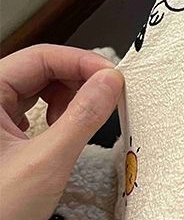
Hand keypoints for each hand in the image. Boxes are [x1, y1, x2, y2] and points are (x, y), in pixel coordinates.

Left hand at [0, 45, 123, 219]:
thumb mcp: (47, 162)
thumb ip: (82, 117)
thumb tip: (112, 81)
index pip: (41, 56)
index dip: (83, 62)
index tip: (116, 80)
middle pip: (39, 69)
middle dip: (78, 80)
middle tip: (110, 100)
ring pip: (36, 88)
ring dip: (68, 98)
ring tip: (86, 121)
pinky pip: (30, 111)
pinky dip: (56, 116)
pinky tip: (66, 134)